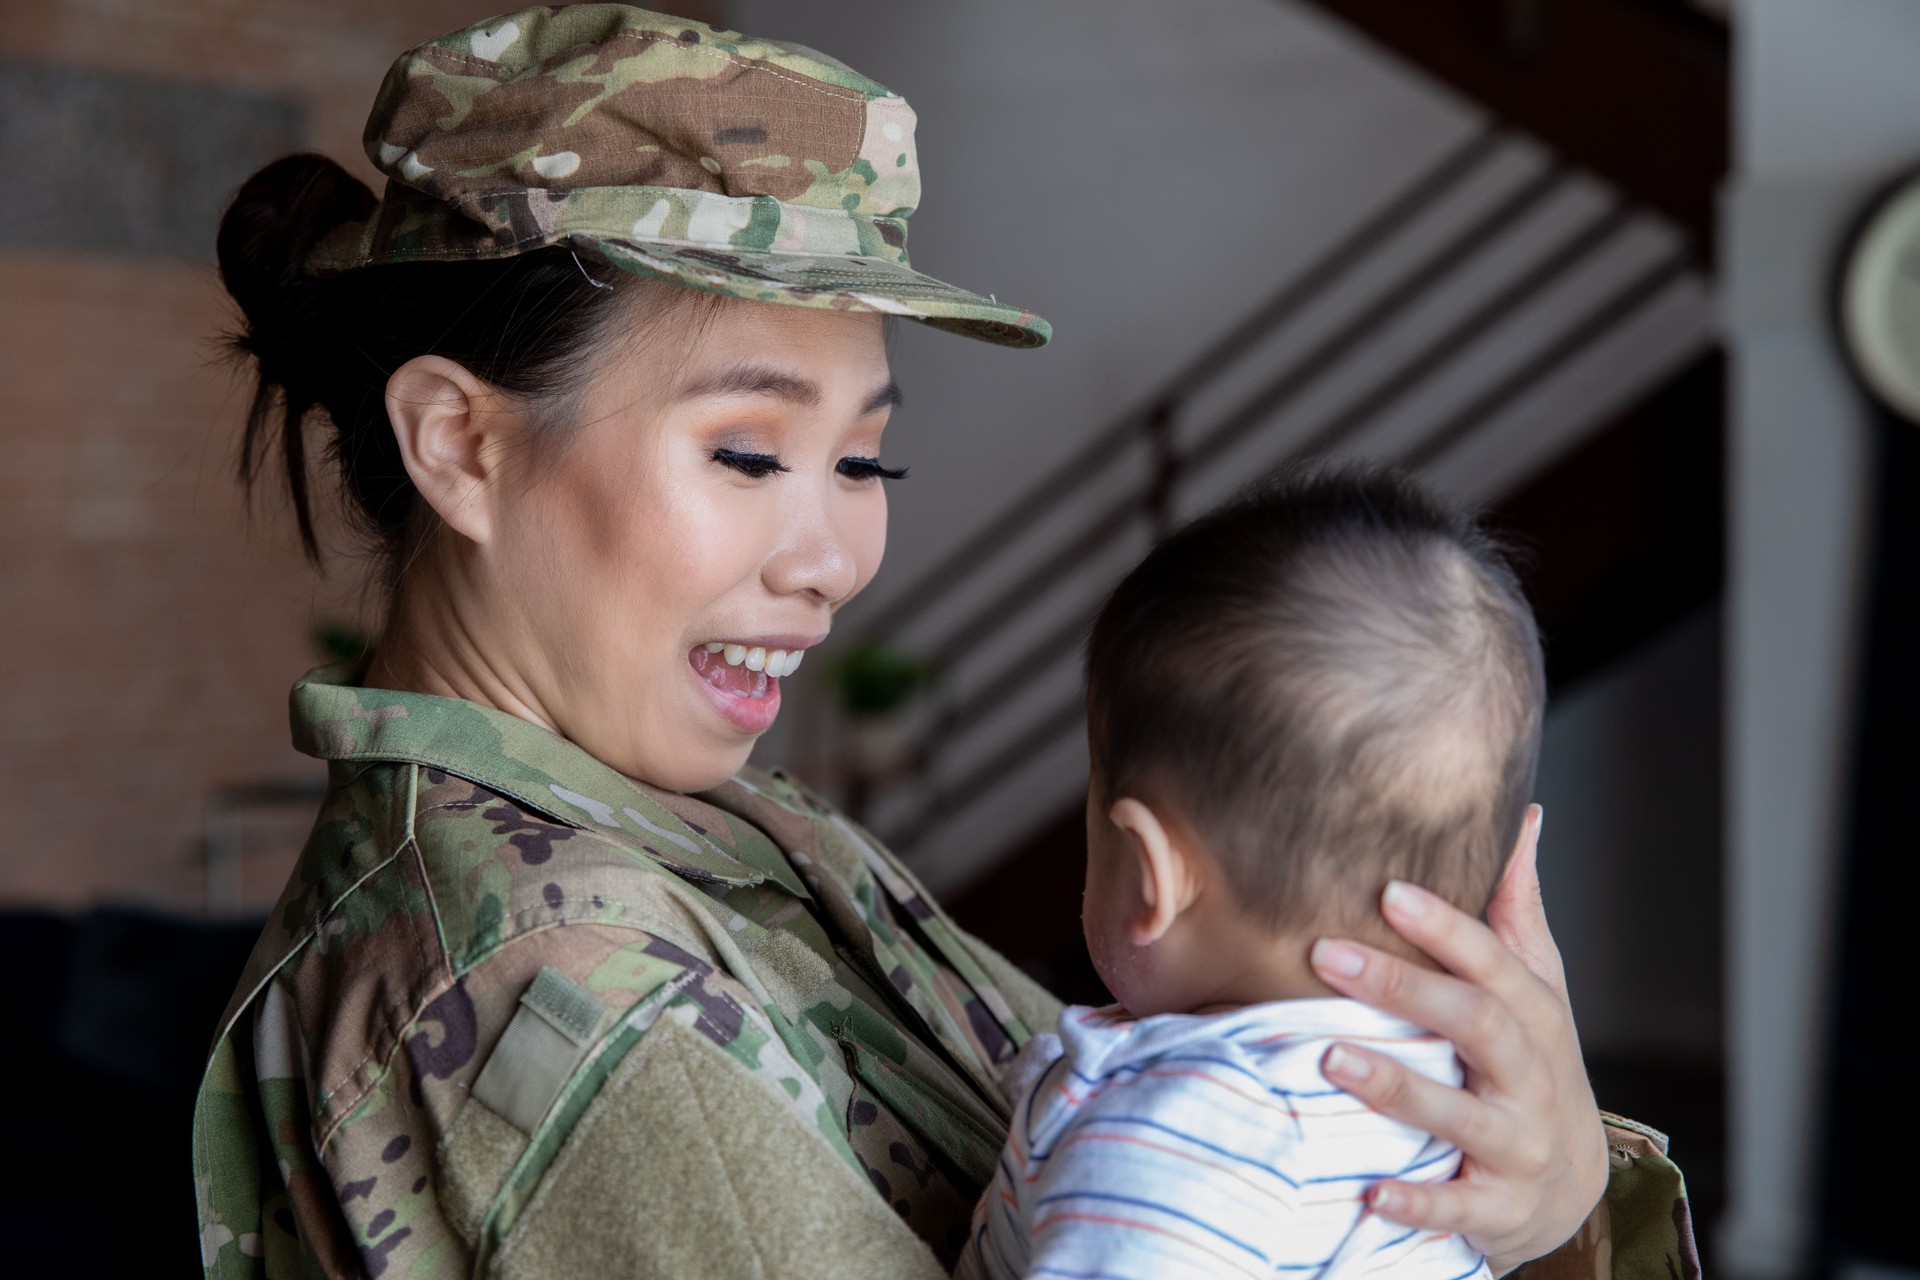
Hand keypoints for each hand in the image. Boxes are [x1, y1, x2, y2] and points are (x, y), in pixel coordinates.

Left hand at [1308, 806, 1607, 1274]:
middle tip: (1325, 954)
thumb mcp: (1538, 987)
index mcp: (1535, 1017)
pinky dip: (1416, 1203)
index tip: (1388, 891)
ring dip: (1396, 1087)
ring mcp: (1521, 1146)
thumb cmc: (1536, 1064)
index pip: (1495, 963)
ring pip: (1463, 1116)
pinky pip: (1458, 1209)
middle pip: (1476, 1024)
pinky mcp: (1499, 1210)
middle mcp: (1533, 1078)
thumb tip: (1521, 816)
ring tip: (1328, 1056)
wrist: (1577, 1187)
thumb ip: (1517, 908)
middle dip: (1402, 988)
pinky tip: (1367, 1192)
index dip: (1447, 928)